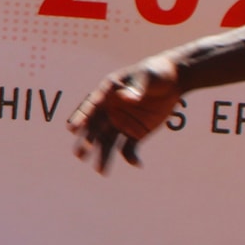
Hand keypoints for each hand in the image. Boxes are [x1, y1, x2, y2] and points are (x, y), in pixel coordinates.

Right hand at [67, 55, 181, 172]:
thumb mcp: (147, 76)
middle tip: (80, 154)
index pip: (90, 107)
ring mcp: (120, 123)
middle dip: (86, 142)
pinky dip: (131, 157)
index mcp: (107, 93)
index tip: (72, 129)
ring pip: (107, 142)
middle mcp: (109, 110)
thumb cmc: (155, 73)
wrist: (173, 80)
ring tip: (101, 171)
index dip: (80, 117)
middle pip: (94, 128)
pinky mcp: (134, 132)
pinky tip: (137, 163)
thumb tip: (126, 98)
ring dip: (103, 156)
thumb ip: (137, 88)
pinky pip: (128, 148)